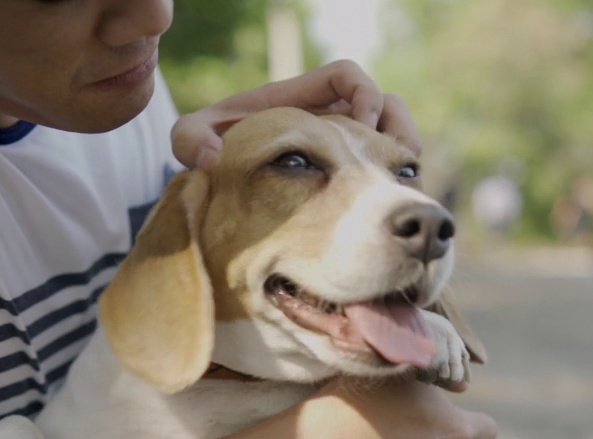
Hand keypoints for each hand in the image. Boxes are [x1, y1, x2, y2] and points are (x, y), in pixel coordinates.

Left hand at [171, 59, 421, 169]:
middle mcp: (330, 116)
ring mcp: (344, 144)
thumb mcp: (191, 138)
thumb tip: (211, 157)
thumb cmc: (209, 148)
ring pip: (394, 136)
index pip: (346, 75)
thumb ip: (189, 138)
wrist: (219, 177)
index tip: (361, 123)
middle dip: (397, 127)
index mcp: (301, 98)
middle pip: (385, 103)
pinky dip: (393, 183)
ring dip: (403, 156)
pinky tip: (384, 210)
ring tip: (399, 188)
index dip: (362, 91)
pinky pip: (386, 170)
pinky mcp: (350, 172)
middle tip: (395, 161)